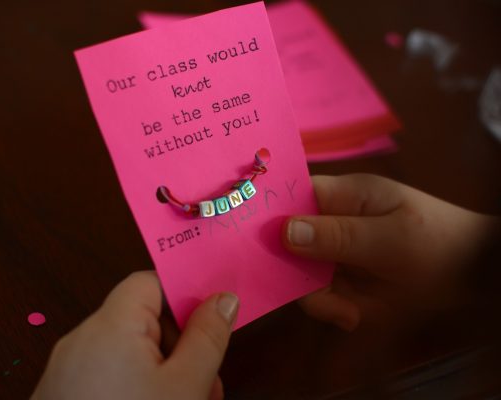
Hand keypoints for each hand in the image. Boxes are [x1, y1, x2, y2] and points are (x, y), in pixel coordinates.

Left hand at [32, 271, 238, 399]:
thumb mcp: (186, 386)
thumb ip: (207, 336)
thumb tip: (223, 298)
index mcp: (109, 326)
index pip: (148, 283)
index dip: (183, 295)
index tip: (211, 323)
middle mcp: (81, 341)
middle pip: (141, 321)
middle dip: (180, 345)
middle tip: (207, 382)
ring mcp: (68, 371)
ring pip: (129, 354)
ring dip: (164, 372)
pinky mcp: (64, 395)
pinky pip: (108, 376)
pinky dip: (136, 388)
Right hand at [282, 174, 496, 330]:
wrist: (473, 278)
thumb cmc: (437, 243)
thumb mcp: (390, 238)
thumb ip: (337, 235)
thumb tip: (283, 231)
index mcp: (341, 197)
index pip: (291, 196)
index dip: (267, 212)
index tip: (248, 239)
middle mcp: (330, 223)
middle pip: (285, 241)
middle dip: (292, 270)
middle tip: (316, 295)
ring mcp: (334, 254)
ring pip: (298, 274)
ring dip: (318, 298)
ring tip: (349, 311)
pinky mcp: (342, 282)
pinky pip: (318, 296)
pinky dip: (332, 309)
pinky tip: (355, 316)